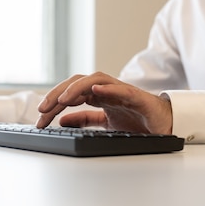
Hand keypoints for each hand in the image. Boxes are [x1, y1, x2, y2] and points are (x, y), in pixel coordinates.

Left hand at [36, 72, 172, 133]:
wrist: (164, 125)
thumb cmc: (137, 120)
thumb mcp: (104, 123)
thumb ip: (84, 120)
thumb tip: (62, 120)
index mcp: (98, 95)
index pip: (70, 95)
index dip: (53, 104)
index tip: (40, 118)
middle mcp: (106, 89)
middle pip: (76, 84)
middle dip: (57, 95)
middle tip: (42, 109)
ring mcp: (121, 91)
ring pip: (94, 80)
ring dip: (76, 88)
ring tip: (62, 100)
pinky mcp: (137, 97)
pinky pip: (121, 89)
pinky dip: (107, 88)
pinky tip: (95, 89)